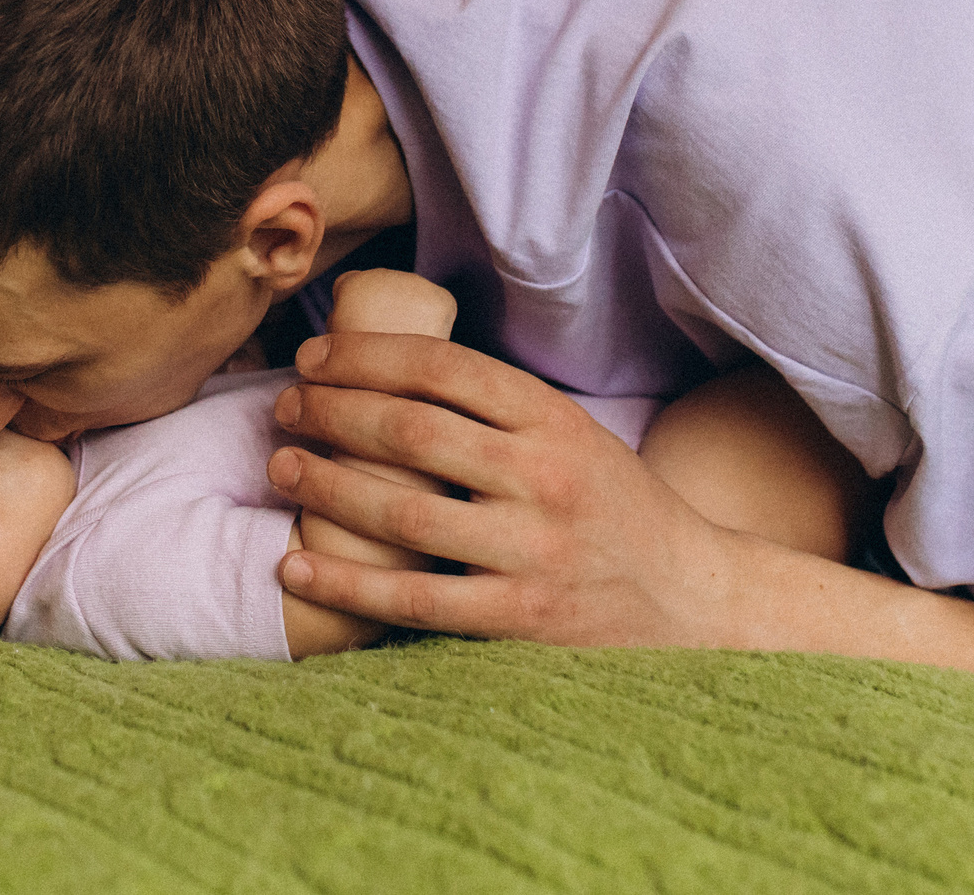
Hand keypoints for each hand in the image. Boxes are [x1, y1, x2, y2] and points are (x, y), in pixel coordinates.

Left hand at [269, 331, 756, 646]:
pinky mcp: (521, 619)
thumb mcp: (570, 432)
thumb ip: (492, 405)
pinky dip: (344, 582)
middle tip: (285, 408)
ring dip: (325, 485)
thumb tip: (383, 360)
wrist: (694, 601)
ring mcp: (533, 551)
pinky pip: (414, 600)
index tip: (312, 358)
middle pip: (409, 430)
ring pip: (402, 510)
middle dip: (330, 411)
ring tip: (280, 467)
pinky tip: (293, 563)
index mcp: (553, 419)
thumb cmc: (609, 505)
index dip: (363, 355)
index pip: (441, 366)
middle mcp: (543, 478)